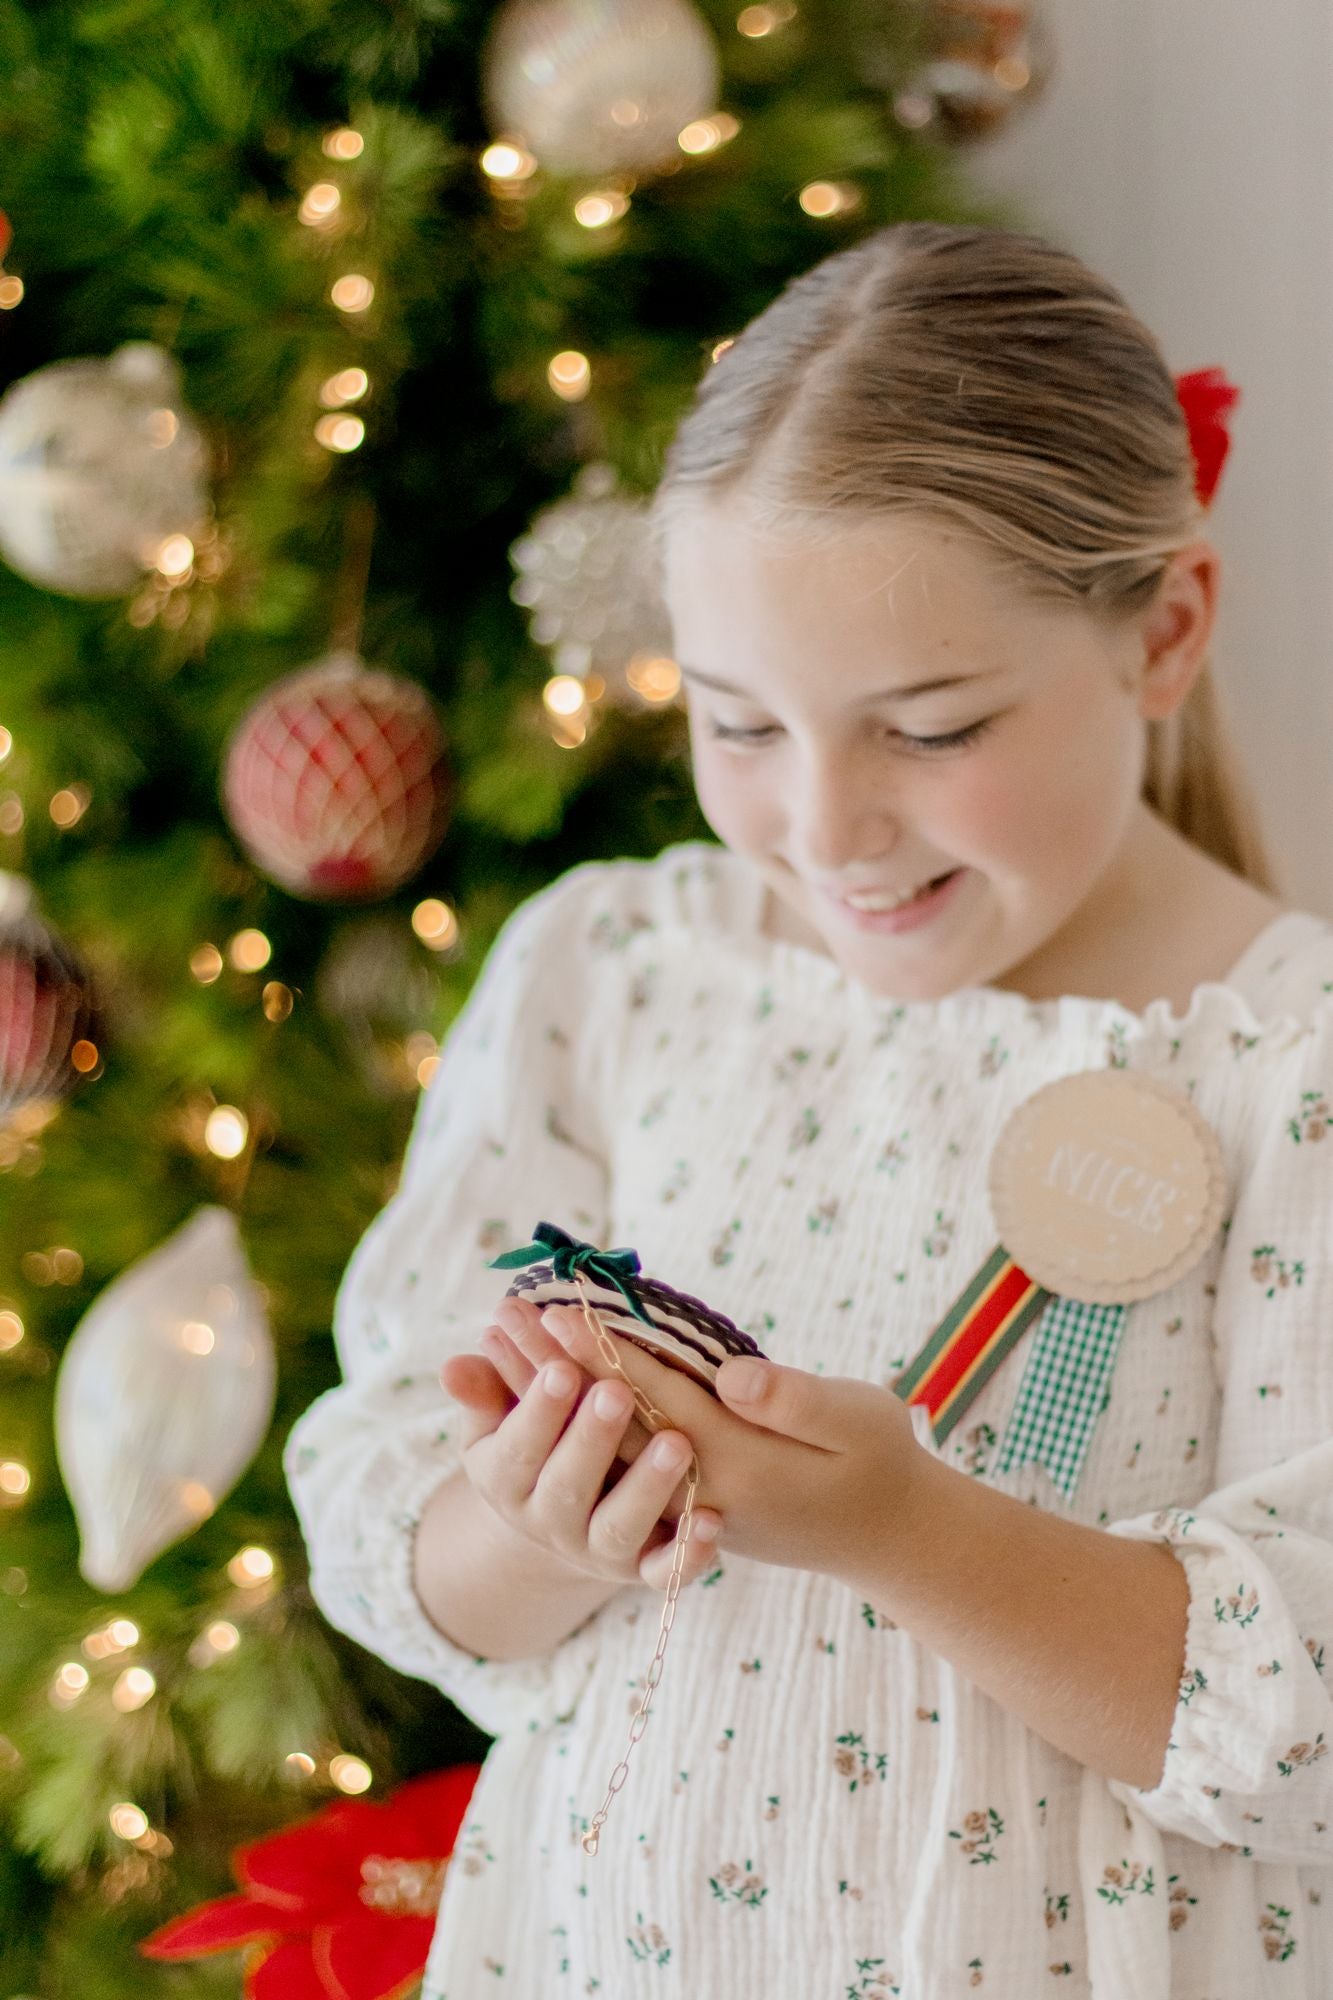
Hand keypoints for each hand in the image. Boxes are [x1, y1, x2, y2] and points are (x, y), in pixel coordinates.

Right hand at [440, 1298, 723, 1593]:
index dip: (538, 1411)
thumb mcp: (500, 1419)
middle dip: (591, 1440)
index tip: (562, 1368)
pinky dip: (689, 1554)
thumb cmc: (536, 1443)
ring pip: (620, 1527)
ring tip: (677, 1442)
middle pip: (567, 1487)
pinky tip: (714, 1519)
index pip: (518, 1448)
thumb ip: (484, 1392)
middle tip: (615, 1392)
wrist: (562, 1519)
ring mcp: (597, 1550)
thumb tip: (452, 1366)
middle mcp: (548, 1522)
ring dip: (647, 1487)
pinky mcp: (642, 1570)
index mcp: (506, 1481)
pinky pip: (665, 1572)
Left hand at [539, 1303, 928, 1582]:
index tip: (554, 1311)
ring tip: (507, 1344)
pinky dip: (581, 1419)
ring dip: (555, 1392)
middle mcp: (700, 1491)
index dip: (604, 1355)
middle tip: (502, 1317)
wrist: (890, 1537)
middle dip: (554, 1369)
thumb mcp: (859, 1422)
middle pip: (611, 1423)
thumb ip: (796, 1401)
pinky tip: (551, 1386)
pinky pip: (624, 1458)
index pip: (655, 1402)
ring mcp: (691, 1502)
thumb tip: (729, 1376)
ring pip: (608, 1441)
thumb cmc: (882, 1464)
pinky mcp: (691, 1502)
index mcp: (740, 1466)